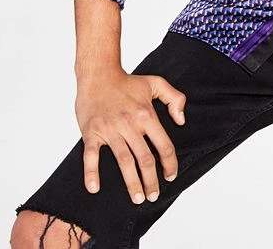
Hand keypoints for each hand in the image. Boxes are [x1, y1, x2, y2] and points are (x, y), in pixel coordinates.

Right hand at [75, 68, 186, 202]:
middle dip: (151, 181)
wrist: (98, 74)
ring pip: (124, 162)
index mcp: (146, 114)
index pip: (163, 145)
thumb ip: (175, 98)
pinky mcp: (92, 133)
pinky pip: (91, 156)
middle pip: (145, 159)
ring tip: (138, 198)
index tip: (171, 176)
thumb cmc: (127, 81)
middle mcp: (129, 124)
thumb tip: (181, 120)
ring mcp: (110, 130)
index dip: (170, 164)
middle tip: (153, 195)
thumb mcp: (156, 83)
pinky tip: (94, 188)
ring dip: (132, 183)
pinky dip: (91, 173)